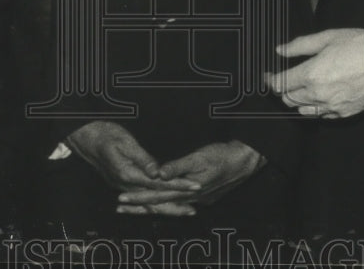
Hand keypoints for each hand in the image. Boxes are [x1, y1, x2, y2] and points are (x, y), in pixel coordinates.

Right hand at [66, 121, 200, 207]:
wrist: (87, 138)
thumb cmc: (106, 135)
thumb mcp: (125, 142)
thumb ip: (143, 159)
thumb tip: (157, 174)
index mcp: (128, 175)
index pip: (158, 184)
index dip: (178, 185)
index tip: (194, 186)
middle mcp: (126, 185)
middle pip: (154, 201)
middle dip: (175, 207)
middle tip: (193, 211)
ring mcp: (123, 187)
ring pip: (148, 204)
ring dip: (166, 209)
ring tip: (184, 212)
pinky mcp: (123, 185)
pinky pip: (141, 200)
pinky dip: (154, 205)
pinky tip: (163, 208)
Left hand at [116, 141, 264, 211]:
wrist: (244, 161)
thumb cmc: (222, 156)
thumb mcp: (199, 158)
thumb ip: (178, 167)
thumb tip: (157, 174)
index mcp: (187, 191)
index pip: (156, 197)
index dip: (138, 199)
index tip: (120, 201)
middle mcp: (190, 200)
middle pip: (160, 205)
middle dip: (139, 207)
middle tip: (119, 208)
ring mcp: (197, 200)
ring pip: (168, 205)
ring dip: (150, 206)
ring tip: (133, 207)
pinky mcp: (202, 196)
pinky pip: (178, 203)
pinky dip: (165, 203)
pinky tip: (160, 202)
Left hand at [265, 29, 363, 117]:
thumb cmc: (359, 46)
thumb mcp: (327, 38)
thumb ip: (300, 45)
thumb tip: (280, 50)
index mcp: (311, 74)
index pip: (280, 84)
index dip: (270, 80)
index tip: (267, 75)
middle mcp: (318, 94)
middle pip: (288, 99)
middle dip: (282, 89)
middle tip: (284, 79)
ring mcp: (331, 106)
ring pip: (302, 110)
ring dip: (296, 100)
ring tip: (299, 87)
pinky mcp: (343, 113)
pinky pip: (320, 115)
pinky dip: (313, 108)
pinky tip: (317, 97)